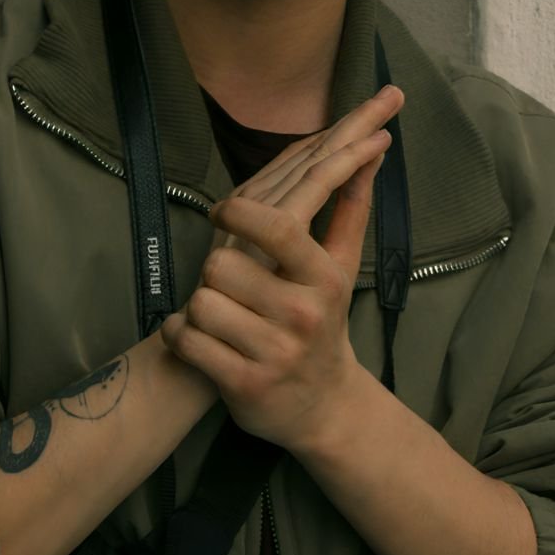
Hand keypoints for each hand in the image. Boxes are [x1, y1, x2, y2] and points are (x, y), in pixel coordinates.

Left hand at [160, 85, 403, 448]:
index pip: (280, 228)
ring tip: (222, 312)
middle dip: (217, 267)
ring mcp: (272, 352)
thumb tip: (373, 148)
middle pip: (222, 262)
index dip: (240, 213)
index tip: (223, 210)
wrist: (322, 405)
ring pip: (201, 301)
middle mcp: (301, 314)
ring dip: (201, 303)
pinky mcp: (243, 385)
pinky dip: (180, 335)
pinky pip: (186, 342)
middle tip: (231, 280)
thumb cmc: (324, 321)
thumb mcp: (342, 266)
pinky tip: (199, 337)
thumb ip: (352, 205)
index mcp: (324, 278)